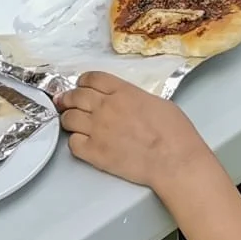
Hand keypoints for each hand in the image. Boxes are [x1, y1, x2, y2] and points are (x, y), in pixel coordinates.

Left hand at [57, 72, 213, 189]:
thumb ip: (135, 98)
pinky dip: (74, 142)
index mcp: (123, 92)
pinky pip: (72, 143)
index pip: (92, 78)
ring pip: (69, 118)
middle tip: (65, 102)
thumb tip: (128, 101)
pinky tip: (82, 143)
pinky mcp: (94, 152)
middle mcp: (105, 107)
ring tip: (73, 123)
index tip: (81, 86)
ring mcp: (97, 129)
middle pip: (75, 96)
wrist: (174, 161)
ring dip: (69, 119)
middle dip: (69, 98)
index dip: (83, 82)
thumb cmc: (175, 134)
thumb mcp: (158, 102)